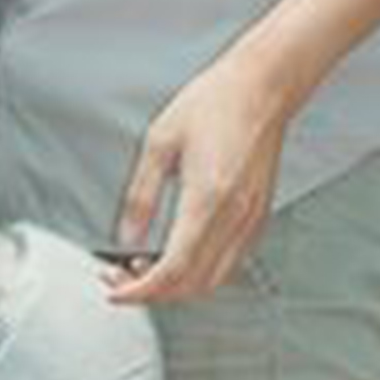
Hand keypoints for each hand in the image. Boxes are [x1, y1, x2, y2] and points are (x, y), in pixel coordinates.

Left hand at [106, 49, 292, 305]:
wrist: (262, 87)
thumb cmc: (216, 102)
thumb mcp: (160, 141)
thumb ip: (141, 194)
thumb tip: (127, 235)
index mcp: (209, 198)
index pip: (173, 269)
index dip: (140, 290)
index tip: (116, 291)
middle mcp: (235, 216)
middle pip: (192, 284)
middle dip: (153, 293)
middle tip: (122, 279)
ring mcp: (251, 220)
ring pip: (213, 281)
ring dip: (177, 287)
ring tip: (146, 269)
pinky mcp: (258, 217)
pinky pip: (229, 263)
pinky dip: (200, 273)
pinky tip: (178, 257)